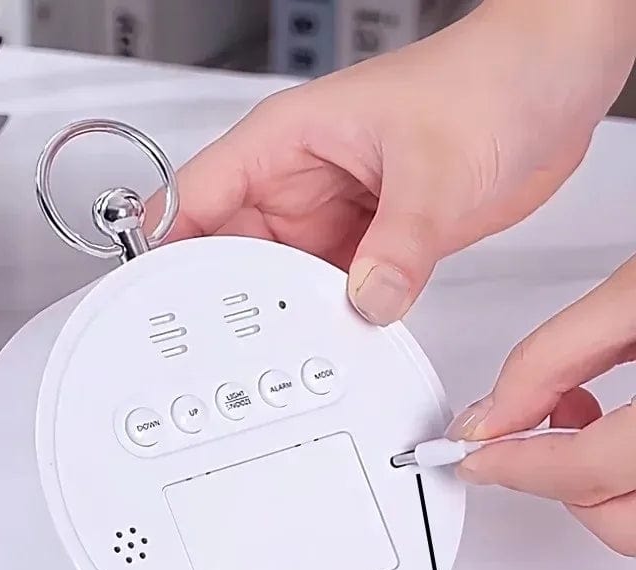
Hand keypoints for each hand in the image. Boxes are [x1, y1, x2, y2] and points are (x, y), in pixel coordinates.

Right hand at [148, 1, 632, 324]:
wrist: (550, 89)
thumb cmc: (488, 82)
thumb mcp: (435, 168)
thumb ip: (398, 246)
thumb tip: (367, 302)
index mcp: (284, 141)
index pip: (195, 198)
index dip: (166, 251)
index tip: (153, 304)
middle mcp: (297, 182)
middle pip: (228, 252)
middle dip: (220, 301)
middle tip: (215, 349)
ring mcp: (330, 216)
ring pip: (278, 280)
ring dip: (277, 315)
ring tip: (270, 354)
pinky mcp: (367, 243)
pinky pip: (328, 290)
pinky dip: (326, 317)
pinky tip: (327, 340)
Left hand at [449, 254, 635, 555]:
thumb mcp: (635, 295)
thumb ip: (552, 358)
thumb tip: (493, 417)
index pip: (586, 471)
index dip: (514, 466)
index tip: (475, 457)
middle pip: (621, 522)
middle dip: (560, 485)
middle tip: (528, 435)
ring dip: (600, 489)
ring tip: (583, 419)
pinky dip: (632, 481)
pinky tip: (624, 432)